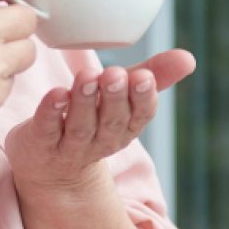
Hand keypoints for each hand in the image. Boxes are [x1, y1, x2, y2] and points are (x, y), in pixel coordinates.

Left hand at [5, 50, 195, 197]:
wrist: (49, 170)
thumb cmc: (91, 122)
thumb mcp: (123, 99)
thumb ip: (153, 76)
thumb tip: (189, 58)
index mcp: (124, 129)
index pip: (139, 116)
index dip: (142, 99)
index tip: (143, 77)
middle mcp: (99, 141)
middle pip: (111, 122)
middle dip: (115, 98)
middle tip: (115, 74)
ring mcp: (69, 147)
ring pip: (80, 127)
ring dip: (84, 103)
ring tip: (87, 77)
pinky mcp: (39, 145)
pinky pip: (46, 129)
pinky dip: (51, 112)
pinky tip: (55, 93)